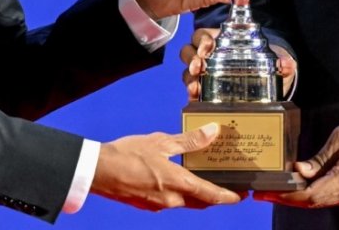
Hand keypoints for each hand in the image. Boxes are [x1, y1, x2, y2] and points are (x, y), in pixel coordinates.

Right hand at [91, 123, 242, 210]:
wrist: (98, 171)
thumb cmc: (128, 154)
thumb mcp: (161, 142)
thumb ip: (189, 141)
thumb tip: (213, 132)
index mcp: (178, 184)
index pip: (211, 195)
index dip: (228, 196)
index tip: (240, 195)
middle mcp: (171, 200)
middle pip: (200, 202)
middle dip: (213, 197)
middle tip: (225, 187)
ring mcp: (157, 205)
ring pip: (184, 202)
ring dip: (194, 194)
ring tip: (200, 179)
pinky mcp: (146, 204)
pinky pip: (168, 201)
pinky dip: (177, 193)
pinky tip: (172, 180)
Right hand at [178, 27, 296, 100]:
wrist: (267, 84)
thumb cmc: (266, 64)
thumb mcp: (275, 60)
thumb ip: (283, 61)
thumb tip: (287, 64)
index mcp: (221, 41)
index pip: (203, 35)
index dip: (202, 39)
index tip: (207, 47)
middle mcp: (209, 56)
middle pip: (189, 52)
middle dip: (192, 58)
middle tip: (199, 67)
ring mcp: (206, 75)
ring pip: (188, 71)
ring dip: (189, 78)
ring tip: (195, 86)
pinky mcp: (206, 92)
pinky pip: (193, 91)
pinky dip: (192, 95)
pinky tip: (195, 99)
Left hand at [255, 113, 338, 207]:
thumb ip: (320, 157)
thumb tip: (300, 170)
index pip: (311, 195)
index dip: (289, 196)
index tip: (269, 193)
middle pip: (314, 202)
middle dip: (289, 199)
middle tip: (266, 192)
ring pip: (323, 201)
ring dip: (301, 198)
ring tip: (280, 189)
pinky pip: (333, 197)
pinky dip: (315, 195)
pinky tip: (302, 187)